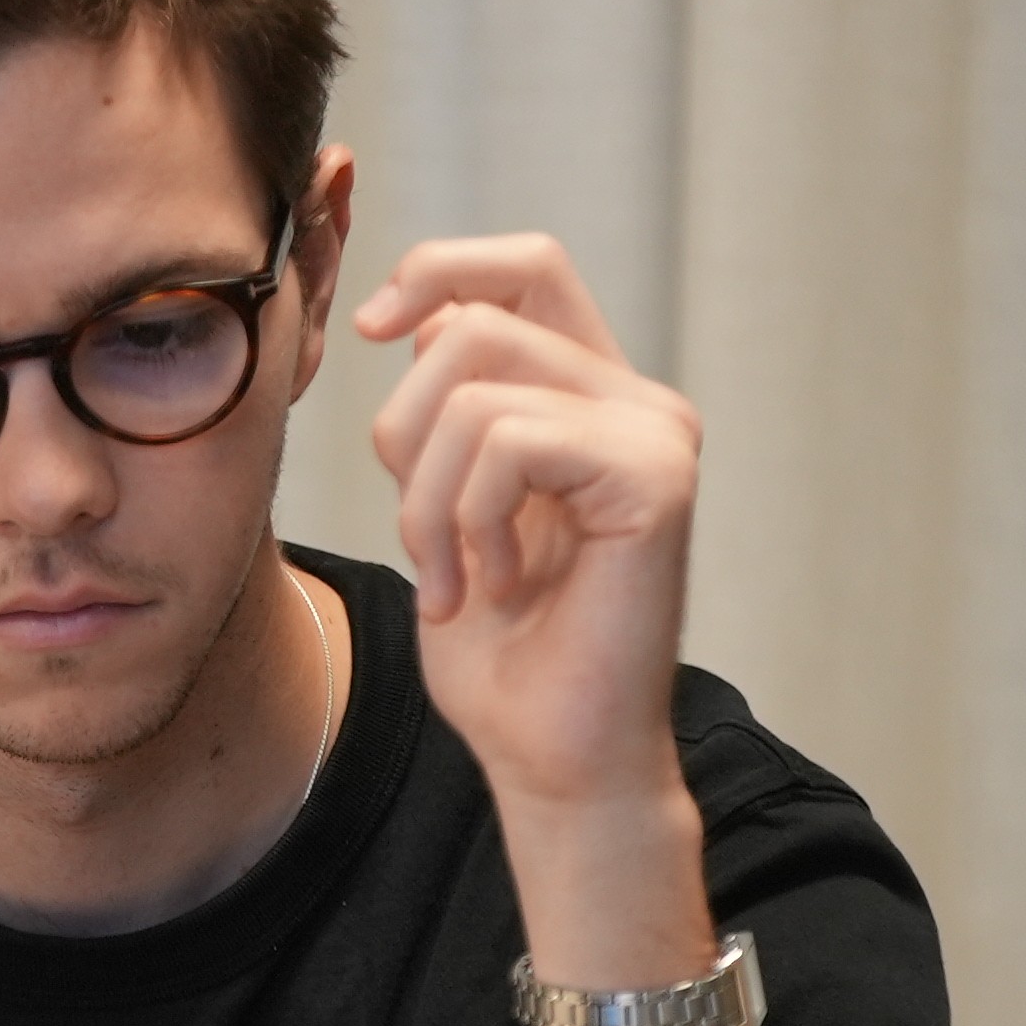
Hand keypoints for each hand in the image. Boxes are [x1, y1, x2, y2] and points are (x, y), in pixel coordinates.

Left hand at [356, 237, 701, 818]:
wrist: (552, 758)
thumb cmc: (500, 651)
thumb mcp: (442, 502)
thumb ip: (443, 409)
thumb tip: (412, 315)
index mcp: (593, 396)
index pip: (525, 267)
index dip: (437, 270)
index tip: (369, 332)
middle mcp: (637, 402)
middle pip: (476, 320)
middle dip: (404, 431)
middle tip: (424, 540)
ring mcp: (654, 434)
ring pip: (476, 387)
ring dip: (428, 499)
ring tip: (456, 578)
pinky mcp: (656, 477)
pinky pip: (510, 439)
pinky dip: (469, 519)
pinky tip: (495, 586)